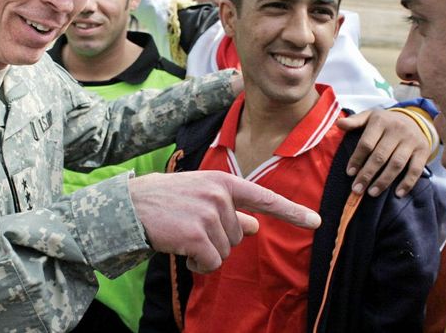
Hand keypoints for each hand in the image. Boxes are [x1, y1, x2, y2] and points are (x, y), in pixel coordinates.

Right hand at [129, 171, 319, 272]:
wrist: (129, 207)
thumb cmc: (165, 201)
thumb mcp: (201, 197)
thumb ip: (230, 210)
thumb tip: (255, 226)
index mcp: (224, 181)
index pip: (265, 198)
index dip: (292, 211)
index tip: (316, 221)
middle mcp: (220, 194)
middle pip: (239, 236)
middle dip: (218, 240)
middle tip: (191, 228)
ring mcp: (209, 213)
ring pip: (226, 251)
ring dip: (206, 253)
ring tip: (184, 237)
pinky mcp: (197, 234)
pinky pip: (212, 263)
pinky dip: (199, 264)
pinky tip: (182, 252)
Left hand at [337, 108, 429, 197]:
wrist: (413, 120)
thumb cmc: (385, 122)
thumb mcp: (369, 117)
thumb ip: (354, 121)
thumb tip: (339, 124)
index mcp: (380, 121)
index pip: (366, 143)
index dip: (357, 159)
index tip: (350, 173)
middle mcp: (397, 129)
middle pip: (380, 156)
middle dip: (367, 174)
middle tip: (357, 189)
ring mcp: (411, 140)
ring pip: (396, 164)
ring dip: (384, 181)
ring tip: (372, 193)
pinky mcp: (423, 150)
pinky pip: (415, 169)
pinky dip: (407, 183)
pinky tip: (397, 193)